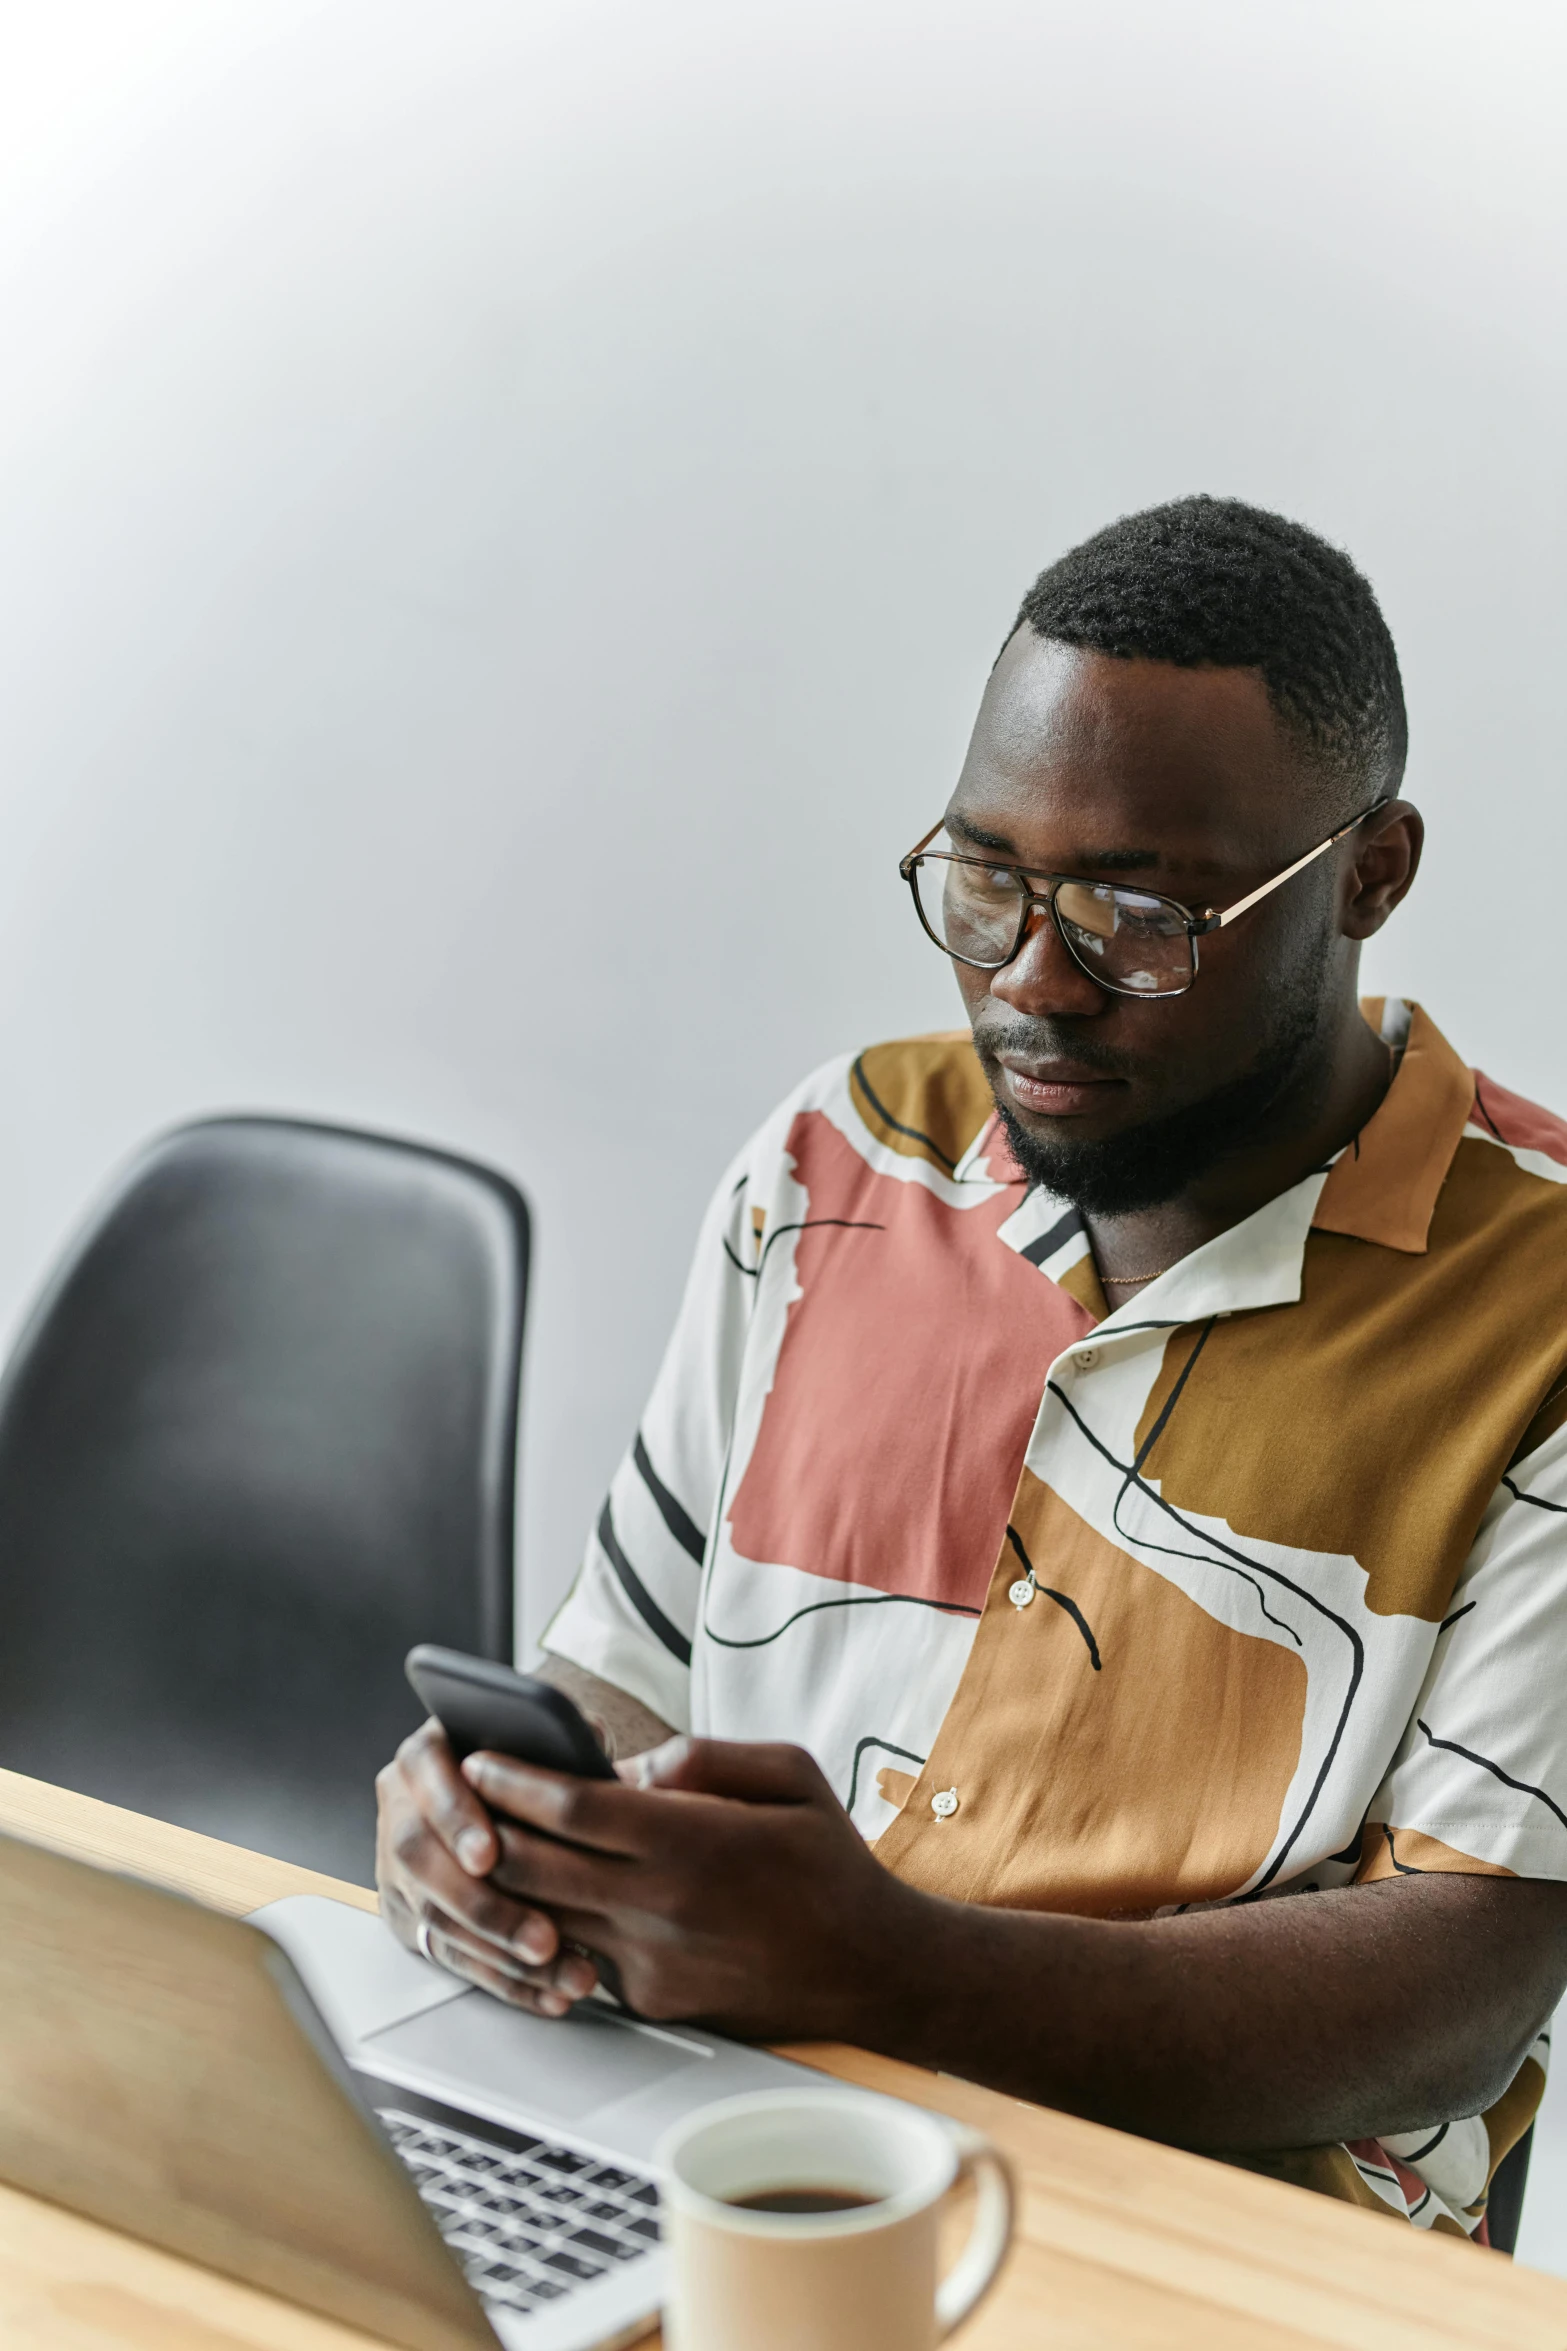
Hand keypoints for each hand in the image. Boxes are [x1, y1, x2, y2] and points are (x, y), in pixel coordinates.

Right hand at [375, 1718, 600, 2014]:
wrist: (503, 1797)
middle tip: (542, 1937)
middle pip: (422, 1861)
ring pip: (439, 1918)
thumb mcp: (544, 1732)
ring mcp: (401, 1870)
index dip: (456, 1819)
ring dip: (504, 1953)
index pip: (426, 1778)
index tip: (490, 1855)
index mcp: (428, 1754)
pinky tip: (549, 1994)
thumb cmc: (530, 1760)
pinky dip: (506, 1981)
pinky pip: (454, 1959)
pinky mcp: (413, 1920)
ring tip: (565, 1970)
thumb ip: (558, 1735)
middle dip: (484, 1905)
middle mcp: (403, 1809)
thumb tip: (587, 1744)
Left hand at [462, 1735, 921, 2037]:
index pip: (575, 1808)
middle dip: (487, 1827)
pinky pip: (584, 1951)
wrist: (870, 1969)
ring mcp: (652, 1962)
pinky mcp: (651, 2001)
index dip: (516, 1780)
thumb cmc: (830, 1861)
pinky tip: (548, 1890)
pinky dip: (558, 1920)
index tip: (482, 1757)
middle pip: (539, 1866)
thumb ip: (703, 1757)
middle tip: (460, 1795)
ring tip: (486, 1839)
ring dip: (510, 1878)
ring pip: (547, 1915)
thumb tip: (628, 1767)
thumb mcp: (790, 1773)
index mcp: (695, 1842)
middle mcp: (663, 1907)